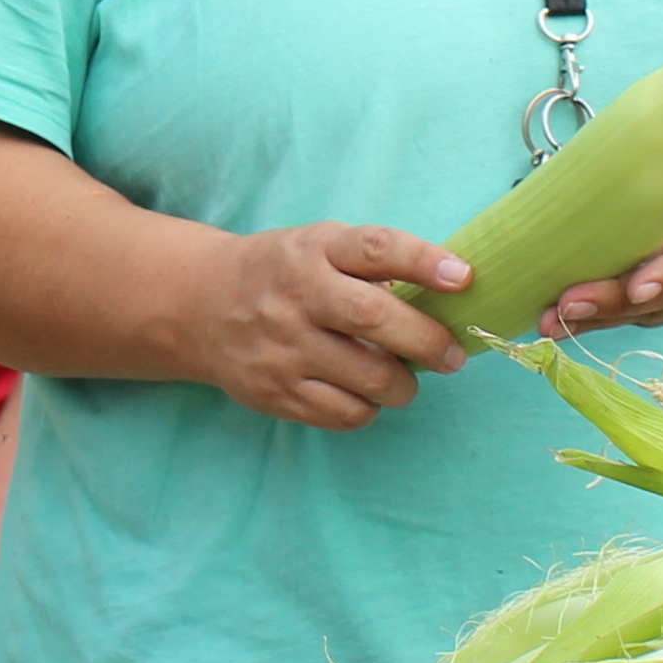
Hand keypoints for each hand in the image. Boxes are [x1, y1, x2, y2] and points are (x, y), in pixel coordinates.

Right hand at [181, 223, 472, 430]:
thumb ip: (374, 264)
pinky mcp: (275, 392)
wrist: (200, 306)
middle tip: (451, 355)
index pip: (376, 250)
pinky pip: (345, 414)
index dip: (424, 261)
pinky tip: (364, 394)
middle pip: (375, 319)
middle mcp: (297, 297)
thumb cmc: (283, 273)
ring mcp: (283, 349)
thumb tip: (447, 295)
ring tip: (403, 378)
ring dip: (403, 385)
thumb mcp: (320, 247)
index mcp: (314, 251)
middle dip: (428, 341)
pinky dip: (369, 408)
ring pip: (369, 379)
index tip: (463, 277)